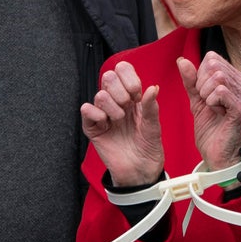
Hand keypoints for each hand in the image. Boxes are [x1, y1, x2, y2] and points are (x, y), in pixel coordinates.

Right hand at [81, 61, 163, 186]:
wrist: (140, 171)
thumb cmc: (148, 147)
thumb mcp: (154, 126)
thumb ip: (152, 106)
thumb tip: (153, 87)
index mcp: (131, 96)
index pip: (123, 70)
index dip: (129, 78)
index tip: (137, 95)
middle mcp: (116, 102)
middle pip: (108, 77)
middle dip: (121, 91)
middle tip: (129, 107)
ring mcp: (103, 114)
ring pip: (100, 94)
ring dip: (113, 106)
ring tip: (120, 120)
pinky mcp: (93, 128)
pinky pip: (86, 110)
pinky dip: (97, 114)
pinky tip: (107, 124)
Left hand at [179, 52, 240, 170]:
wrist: (217, 154)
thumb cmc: (210, 128)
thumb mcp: (196, 99)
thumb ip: (190, 80)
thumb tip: (181, 60)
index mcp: (234, 79)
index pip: (212, 59)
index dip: (199, 74)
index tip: (202, 92)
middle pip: (214, 66)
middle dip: (201, 83)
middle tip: (205, 101)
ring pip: (217, 78)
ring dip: (206, 94)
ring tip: (211, 107)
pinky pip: (221, 92)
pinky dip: (211, 102)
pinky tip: (216, 112)